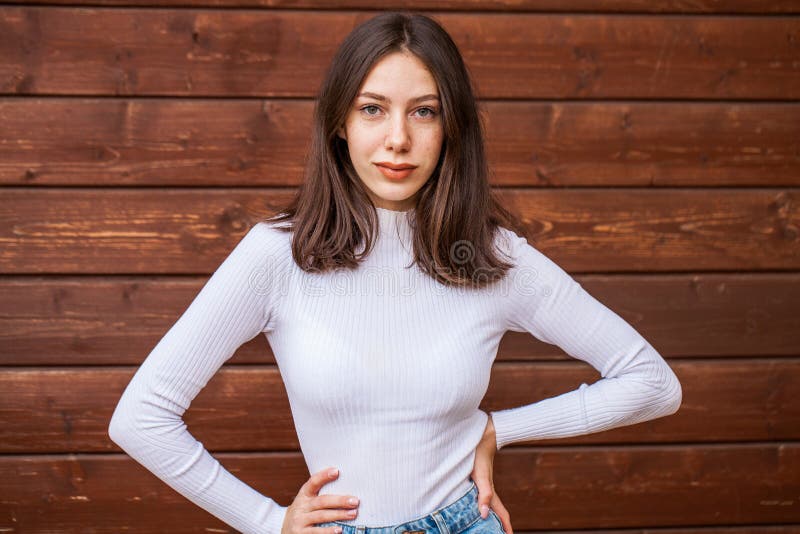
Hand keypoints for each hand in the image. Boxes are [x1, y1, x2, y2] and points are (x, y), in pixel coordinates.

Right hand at [281, 467, 359, 533]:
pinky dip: (328, 531)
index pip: (313, 482)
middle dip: (340, 500)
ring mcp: (300, 520)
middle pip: (322, 501)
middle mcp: (301, 506)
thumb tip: (345, 486)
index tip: (336, 471)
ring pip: (321, 516)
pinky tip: (339, 530)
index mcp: (304, 494)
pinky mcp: (301, 533)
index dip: (324, 476)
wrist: (286, 529)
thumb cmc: (303, 512)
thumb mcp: (307, 501)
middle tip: (355, 501)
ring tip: (352, 514)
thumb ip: (321, 494)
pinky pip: (316, 532)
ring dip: (338, 515)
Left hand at [470, 415, 512, 533]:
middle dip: (499, 525)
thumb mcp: (480, 476)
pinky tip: (474, 506)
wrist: (480, 437)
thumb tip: (485, 514)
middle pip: (496, 512)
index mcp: (491, 493)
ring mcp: (483, 485)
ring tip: (488, 526)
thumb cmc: (479, 455)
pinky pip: (480, 496)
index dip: (506, 527)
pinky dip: (480, 505)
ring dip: (490, 516)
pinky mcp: (477, 479)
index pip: (502, 515)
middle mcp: (488, 491)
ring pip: (489, 505)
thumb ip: (484, 494)